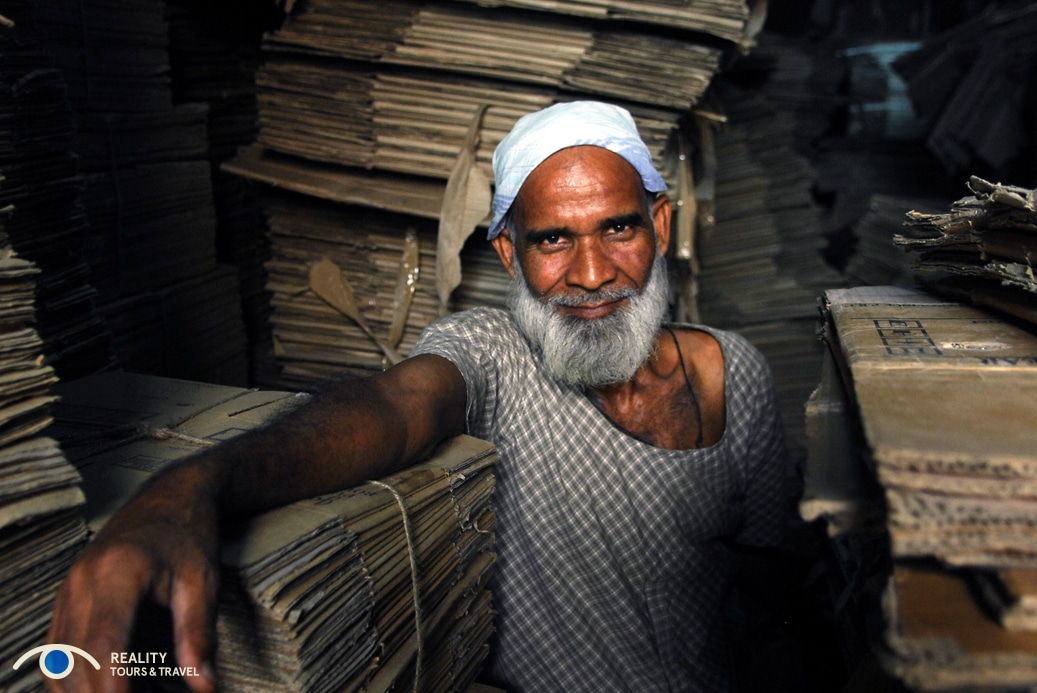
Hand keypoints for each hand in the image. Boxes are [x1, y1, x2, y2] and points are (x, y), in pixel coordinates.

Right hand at [46, 472, 220, 692]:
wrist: (171, 495)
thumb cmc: (189, 534)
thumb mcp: (203, 581)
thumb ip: (199, 634)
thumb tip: (203, 686)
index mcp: (117, 572)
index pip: (105, 643)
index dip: (112, 687)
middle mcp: (82, 581)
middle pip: (76, 659)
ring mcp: (68, 589)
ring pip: (59, 660)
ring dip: (82, 691)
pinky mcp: (67, 598)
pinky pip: (58, 650)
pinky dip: (73, 678)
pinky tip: (99, 690)